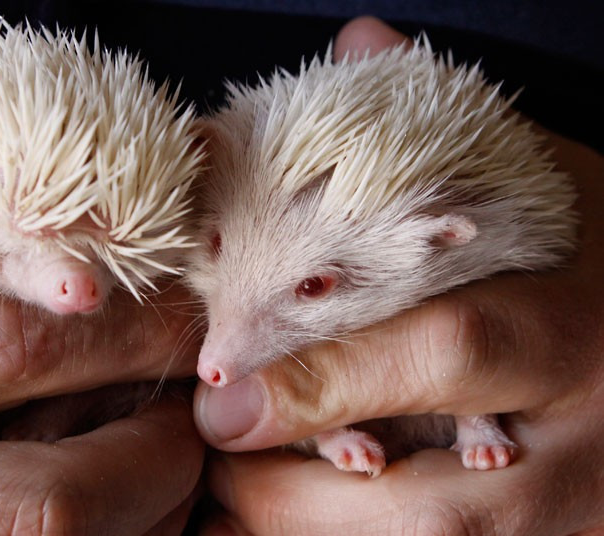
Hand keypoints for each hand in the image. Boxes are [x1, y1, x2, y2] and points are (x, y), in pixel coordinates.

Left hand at [194, 17, 603, 535]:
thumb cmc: (601, 278)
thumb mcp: (551, 194)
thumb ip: (445, 143)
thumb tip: (357, 43)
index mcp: (562, 332)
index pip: (441, 357)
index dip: (318, 384)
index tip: (219, 397)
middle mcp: (570, 449)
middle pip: (409, 509)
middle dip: (282, 491)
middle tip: (213, 446)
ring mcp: (557, 524)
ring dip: (292, 530)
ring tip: (238, 486)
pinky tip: (284, 517)